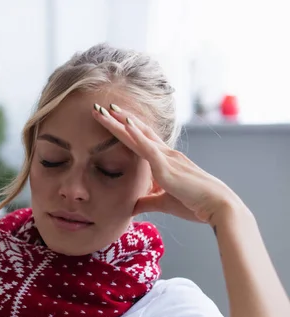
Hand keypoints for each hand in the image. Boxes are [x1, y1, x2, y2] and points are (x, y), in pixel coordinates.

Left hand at [92, 103, 244, 224]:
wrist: (217, 207)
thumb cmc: (195, 204)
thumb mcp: (165, 203)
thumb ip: (148, 202)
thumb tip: (133, 207)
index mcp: (166, 161)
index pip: (141, 140)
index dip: (125, 129)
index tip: (110, 119)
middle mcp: (166, 154)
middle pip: (137, 132)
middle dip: (118, 120)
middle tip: (100, 108)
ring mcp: (167, 158)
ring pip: (139, 135)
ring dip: (120, 122)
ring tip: (105, 110)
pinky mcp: (167, 167)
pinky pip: (148, 148)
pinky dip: (136, 135)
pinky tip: (125, 124)